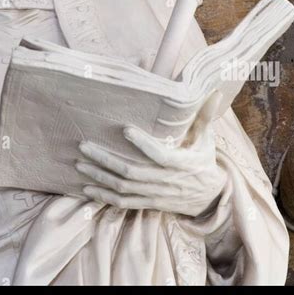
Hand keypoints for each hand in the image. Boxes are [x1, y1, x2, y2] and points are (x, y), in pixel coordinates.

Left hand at [76, 91, 225, 216]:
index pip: (159, 154)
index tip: (125, 129)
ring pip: (124, 188)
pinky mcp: (148, 203)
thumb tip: (213, 91)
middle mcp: (165, 181)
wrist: (210, 198)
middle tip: (84, 145)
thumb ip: (205, 116)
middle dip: (105, 159)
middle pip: (131, 172)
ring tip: (80, 163)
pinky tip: (87, 189)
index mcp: (180, 163)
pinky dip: (104, 197)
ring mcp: (155, 194)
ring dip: (99, 177)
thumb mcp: (206, 139)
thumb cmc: (204, 161)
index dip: (142, 144)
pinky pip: (123, 203)